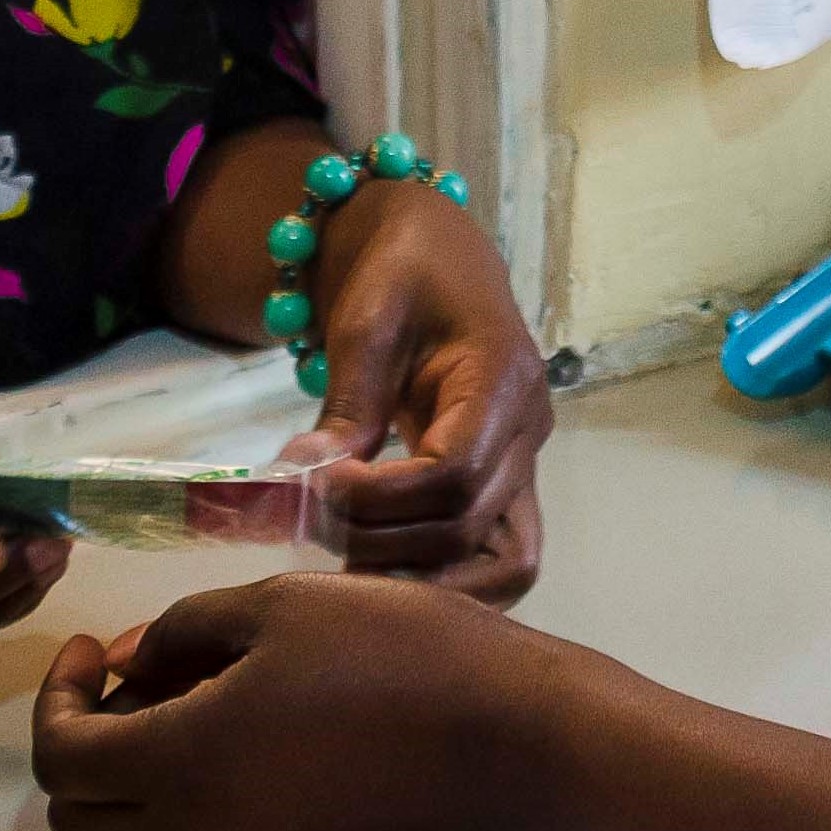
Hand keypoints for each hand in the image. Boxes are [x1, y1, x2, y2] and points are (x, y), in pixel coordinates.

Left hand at [36, 572, 588, 830]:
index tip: (97, 649)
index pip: (60, 758)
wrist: (522, 745)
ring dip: (149, 780)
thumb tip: (131, 661)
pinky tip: (277, 748)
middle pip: (85, 820)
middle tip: (145, 680)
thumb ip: (183, 632)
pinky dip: (211, 808)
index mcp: (177, 766)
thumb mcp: (282, 605)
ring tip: (215, 704)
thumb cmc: (400, 654)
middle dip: (89, 748)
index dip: (60, 696)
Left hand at [299, 178, 553, 602]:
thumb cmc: (403, 270)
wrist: (436, 254)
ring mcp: (524, 462)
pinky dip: (441, 575)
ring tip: (346, 563)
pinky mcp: (504, 483)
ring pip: (500, 560)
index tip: (318, 486)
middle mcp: (528, 430)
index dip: (381, 496)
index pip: (455, 472)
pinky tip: (378, 570)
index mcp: (503, 378)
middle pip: (470, 524)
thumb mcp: (366, 323)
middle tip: (314, 525)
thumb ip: (346, 405)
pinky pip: (491, 552)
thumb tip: (302, 477)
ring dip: (421, 575)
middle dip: (384, 539)